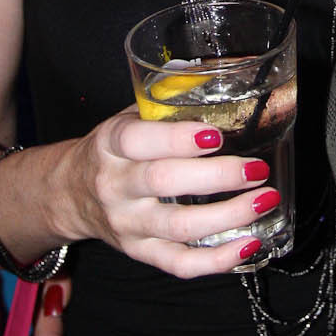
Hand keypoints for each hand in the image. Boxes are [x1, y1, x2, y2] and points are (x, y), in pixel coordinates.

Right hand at [56, 107, 275, 277]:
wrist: (71, 193)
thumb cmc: (115, 150)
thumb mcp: (130, 118)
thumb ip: (170, 103)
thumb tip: (225, 71)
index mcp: (112, 143)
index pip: (139, 140)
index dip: (178, 139)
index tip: (215, 135)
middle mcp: (116, 185)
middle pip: (163, 182)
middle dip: (216, 176)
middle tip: (256, 169)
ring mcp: (127, 223)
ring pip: (178, 227)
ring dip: (228, 217)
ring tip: (264, 201)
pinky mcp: (139, 252)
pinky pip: (179, 264)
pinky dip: (218, 260)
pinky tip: (249, 244)